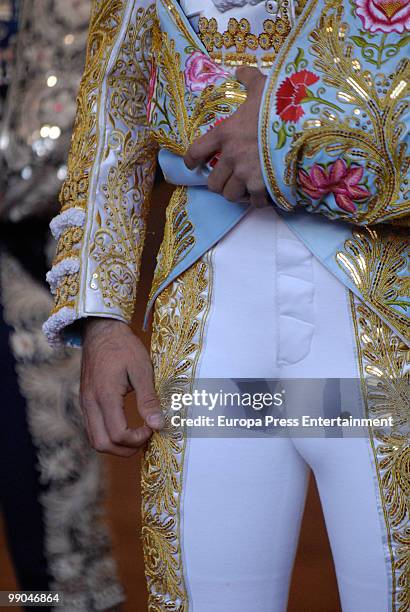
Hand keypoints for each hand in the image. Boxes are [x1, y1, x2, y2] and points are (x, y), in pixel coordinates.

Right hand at [80, 318, 163, 456]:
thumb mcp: (142, 369)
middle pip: (102, 444)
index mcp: (105, 395)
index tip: (153, 428)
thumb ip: (148, 399)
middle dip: (126, 449)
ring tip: (137, 435)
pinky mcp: (86, 402)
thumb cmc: (124, 346)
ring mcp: (85, 403)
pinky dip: (109, 436)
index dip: (137, 439)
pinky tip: (126, 427)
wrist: (101, 331)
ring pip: (95, 440)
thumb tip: (158, 424)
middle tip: (146, 438)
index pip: (118, 434)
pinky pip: (93, 429)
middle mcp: (90, 403)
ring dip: (116, 446)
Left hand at [184, 66, 268, 206]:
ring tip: (245, 188)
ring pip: (230, 195)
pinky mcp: (262, 186)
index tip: (193, 165)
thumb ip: (249, 79)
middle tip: (228, 179)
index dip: (191, 161)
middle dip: (219, 183)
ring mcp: (245, 173)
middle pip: (213, 183)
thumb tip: (241, 70)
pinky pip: (254, 202)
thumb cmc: (280, 103)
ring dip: (236, 193)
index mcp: (225, 133)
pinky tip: (263, 195)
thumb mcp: (263, 86)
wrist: (304, 123)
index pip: (196, 151)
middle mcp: (231, 156)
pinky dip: (258, 201)